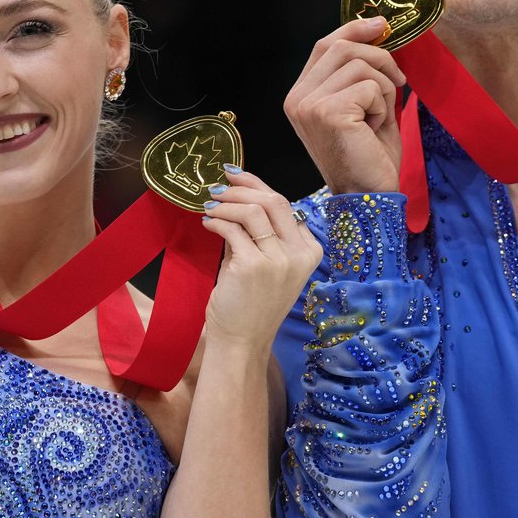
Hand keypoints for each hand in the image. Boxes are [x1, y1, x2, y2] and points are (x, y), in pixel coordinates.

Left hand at [200, 167, 322, 350]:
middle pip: (273, 200)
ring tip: (209, 206)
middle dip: (242, 187)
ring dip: (226, 204)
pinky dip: (216, 221)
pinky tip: (207, 223)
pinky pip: (232, 229)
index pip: (285, 204)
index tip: (236, 177)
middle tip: (218, 188)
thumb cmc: (252, 303)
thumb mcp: (268, 263)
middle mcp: (299, 254)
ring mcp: (279, 260)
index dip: (257, 184)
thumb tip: (239, 195)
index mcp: (309, 251)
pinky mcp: (253, 266)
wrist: (242, 341)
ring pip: (253, 210)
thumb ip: (261, 232)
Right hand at [283, 16, 406, 193]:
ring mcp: (309, 105)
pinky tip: (374, 128)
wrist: (368, 197)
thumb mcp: (365, 106)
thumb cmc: (369, 156)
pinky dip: (383, 105)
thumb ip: (362, 72)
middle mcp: (297, 98)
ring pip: (360, 65)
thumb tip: (378, 30)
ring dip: (384, 87)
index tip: (381, 24)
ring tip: (379, 117)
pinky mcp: (328, 112)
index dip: (354, 29)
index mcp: (300, 96)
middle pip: (341, 47)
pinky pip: (370, 86)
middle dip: (379, 57)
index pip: (325, 45)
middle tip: (399, 80)